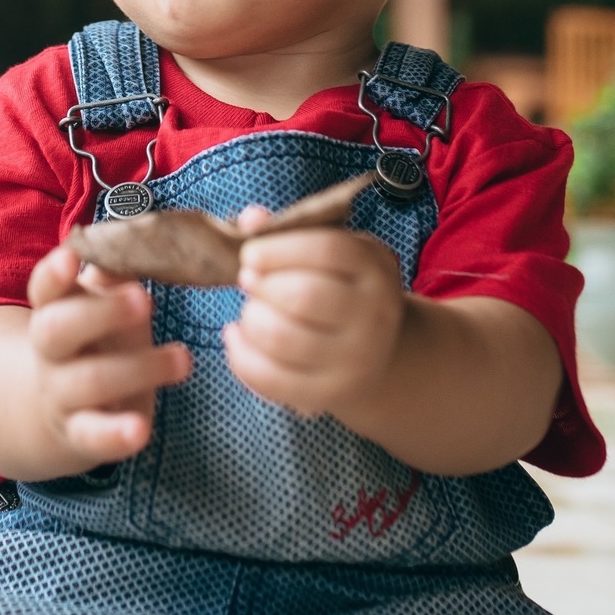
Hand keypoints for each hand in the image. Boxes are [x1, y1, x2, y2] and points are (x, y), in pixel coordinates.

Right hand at [26, 245, 191, 468]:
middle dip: (100, 313)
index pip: (44, 286)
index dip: (55, 272)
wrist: (59, 405)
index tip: (73, 257)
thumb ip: (115, 276)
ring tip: (184, 360)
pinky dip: (115, 435)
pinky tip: (141, 431)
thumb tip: (143, 239)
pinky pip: (92, 435)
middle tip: (146, 299)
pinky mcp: (79, 432)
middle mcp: (49, 350)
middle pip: (57, 328)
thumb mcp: (101, 302)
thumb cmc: (97, 335)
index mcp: (54, 308)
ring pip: (87, 380)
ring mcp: (59, 392)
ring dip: (138, 369)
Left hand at [222, 213, 404, 422]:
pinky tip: (236, 337)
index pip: (327, 251)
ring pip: (283, 339)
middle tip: (248, 281)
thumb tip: (251, 219)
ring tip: (250, 310)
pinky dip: (241, 357)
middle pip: (303, 296)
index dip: (278, 250)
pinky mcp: (331, 394)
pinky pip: (272, 380)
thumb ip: (289, 231)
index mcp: (374, 268)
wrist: (378, 352)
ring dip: (251, 319)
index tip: (249, 254)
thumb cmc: (340, 287)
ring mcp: (356, 360)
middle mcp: (374, 315)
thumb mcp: (329, 251)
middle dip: (262, 286)